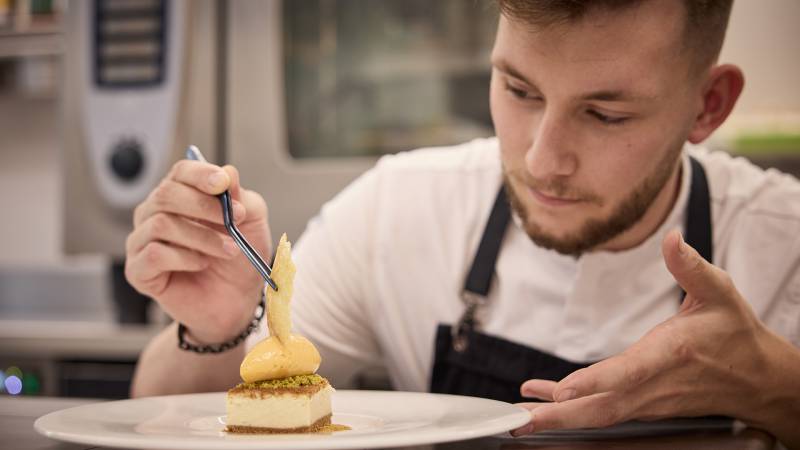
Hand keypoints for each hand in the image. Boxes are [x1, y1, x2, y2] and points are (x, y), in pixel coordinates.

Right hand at [125, 160, 270, 342]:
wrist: (235, 303)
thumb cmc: (239, 261)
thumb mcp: (252, 225)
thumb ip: (241, 198)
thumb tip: (228, 172)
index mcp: (182, 196)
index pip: (181, 172)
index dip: (200, 174)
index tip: (222, 184)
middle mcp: (155, 214)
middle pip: (166, 194)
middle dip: (204, 206)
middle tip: (234, 222)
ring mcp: (142, 241)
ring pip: (160, 224)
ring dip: (201, 237)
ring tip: (228, 250)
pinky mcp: (138, 270)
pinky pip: (152, 254)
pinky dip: (183, 258)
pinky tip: (200, 264)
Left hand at [512, 229, 799, 446]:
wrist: (757, 378)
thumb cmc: (734, 333)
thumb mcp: (719, 292)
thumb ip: (691, 267)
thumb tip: (672, 239)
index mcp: (671, 352)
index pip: (629, 372)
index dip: (595, 382)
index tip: (563, 390)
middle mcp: (656, 384)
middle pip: (603, 407)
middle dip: (561, 415)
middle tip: (522, 419)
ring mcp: (649, 400)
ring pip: (600, 414)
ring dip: (559, 417)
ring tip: (521, 415)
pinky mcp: (643, 405)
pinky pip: (603, 410)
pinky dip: (572, 408)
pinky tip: (544, 399)